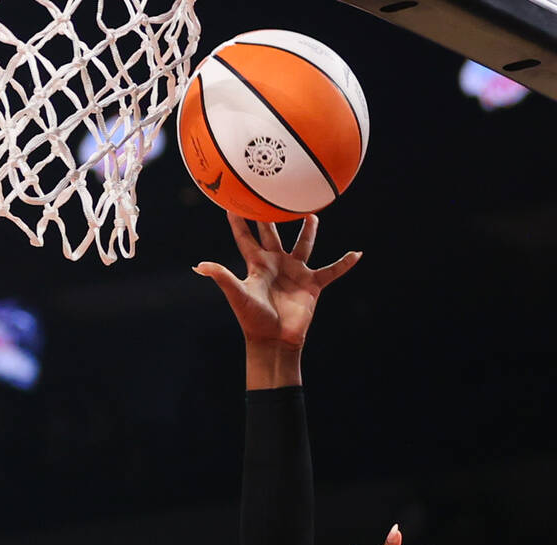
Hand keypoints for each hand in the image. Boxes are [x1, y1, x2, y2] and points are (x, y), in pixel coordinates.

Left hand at [193, 212, 360, 349]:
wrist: (274, 341)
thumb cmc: (253, 319)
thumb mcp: (238, 295)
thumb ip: (222, 277)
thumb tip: (199, 266)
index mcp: (257, 264)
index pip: (245, 237)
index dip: (238, 220)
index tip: (232, 199)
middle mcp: (276, 264)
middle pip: (274, 233)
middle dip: (273, 215)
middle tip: (275, 192)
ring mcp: (295, 273)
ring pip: (303, 245)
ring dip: (308, 231)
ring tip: (312, 214)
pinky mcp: (312, 285)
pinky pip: (332, 271)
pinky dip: (344, 264)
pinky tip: (357, 254)